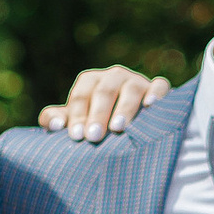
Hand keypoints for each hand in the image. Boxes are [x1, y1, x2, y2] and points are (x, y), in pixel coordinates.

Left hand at [39, 64, 168, 139]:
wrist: (127, 124)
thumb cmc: (94, 123)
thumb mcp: (74, 121)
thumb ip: (54, 120)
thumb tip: (53, 124)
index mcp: (91, 81)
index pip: (82, 94)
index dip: (78, 114)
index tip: (77, 136)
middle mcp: (114, 76)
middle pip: (105, 91)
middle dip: (98, 114)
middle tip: (93, 137)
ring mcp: (137, 81)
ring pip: (131, 89)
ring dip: (124, 108)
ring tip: (118, 128)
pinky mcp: (157, 88)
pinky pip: (160, 87)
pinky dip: (157, 94)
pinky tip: (151, 106)